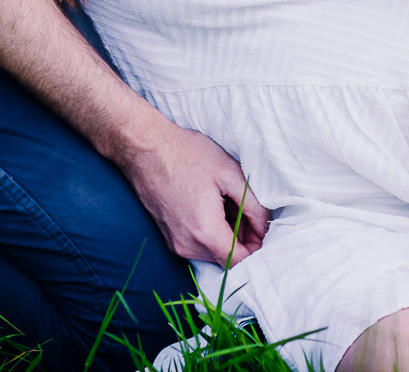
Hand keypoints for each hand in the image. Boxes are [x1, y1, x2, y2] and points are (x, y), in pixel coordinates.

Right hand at [120, 122, 270, 266]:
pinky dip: (209, 230)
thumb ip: (254, 205)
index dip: (257, 246)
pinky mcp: (168, 236)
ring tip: (225, 200)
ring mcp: (175, 243)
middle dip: (242, 236)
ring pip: (212, 251)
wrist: (144, 147)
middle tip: (245, 206)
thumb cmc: (186, 154)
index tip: (261, 225)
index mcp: (205, 232)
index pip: (240, 261)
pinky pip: (197, 243)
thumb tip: (264, 227)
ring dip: (225, 232)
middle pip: (226, 257)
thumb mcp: (230, 173)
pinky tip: (210, 203)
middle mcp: (187, 245)